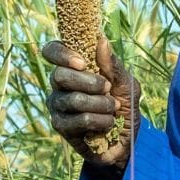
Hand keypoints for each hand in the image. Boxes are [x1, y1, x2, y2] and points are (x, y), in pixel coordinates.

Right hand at [41, 36, 141, 169]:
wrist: (128, 140)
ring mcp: (57, 106)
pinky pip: (79, 119)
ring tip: (113, 109)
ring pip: (73, 99)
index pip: (52, 51)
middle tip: (107, 89)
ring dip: (101, 104)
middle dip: (89, 82)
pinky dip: (100, 120)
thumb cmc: (125, 106)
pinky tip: (107, 123)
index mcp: (72, 68)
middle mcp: (59, 85)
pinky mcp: (61, 126)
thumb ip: (113, 65)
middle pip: (59, 75)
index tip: (82, 63)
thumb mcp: (126, 83)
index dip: (62, 54)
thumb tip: (101, 40)